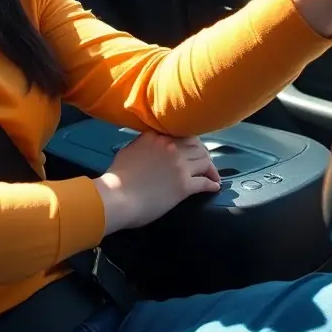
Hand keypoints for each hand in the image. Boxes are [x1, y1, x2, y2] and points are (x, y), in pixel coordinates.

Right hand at [93, 132, 220, 233]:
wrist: (117, 197)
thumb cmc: (117, 177)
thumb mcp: (129, 150)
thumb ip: (144, 143)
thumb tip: (150, 145)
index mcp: (157, 136)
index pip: (182, 133)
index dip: (191, 142)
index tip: (194, 148)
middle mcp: (172, 146)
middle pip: (197, 146)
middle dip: (203, 154)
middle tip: (206, 163)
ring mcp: (180, 165)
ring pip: (204, 161)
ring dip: (210, 169)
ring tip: (212, 175)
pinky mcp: (184, 185)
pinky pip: (205, 182)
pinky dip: (212, 184)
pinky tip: (215, 187)